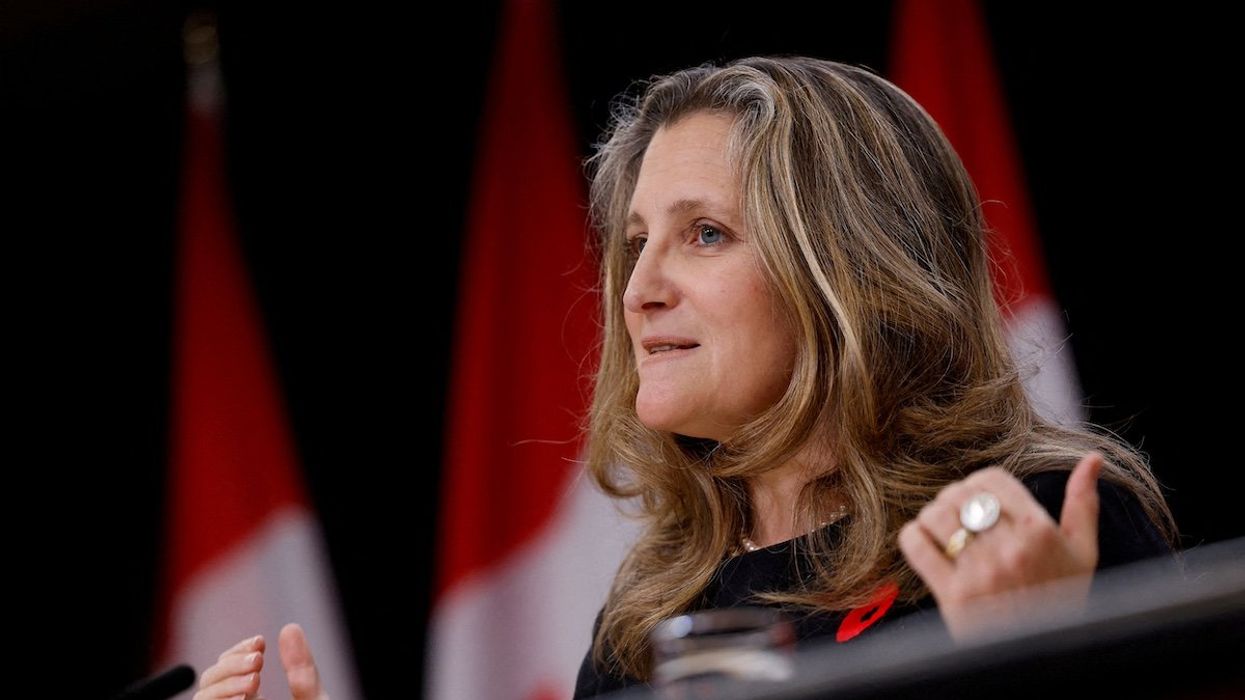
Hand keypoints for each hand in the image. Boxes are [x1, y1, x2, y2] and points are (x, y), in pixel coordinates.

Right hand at [193, 623, 329, 699]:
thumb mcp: (312, 699)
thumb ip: (303, 672)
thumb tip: (290, 627)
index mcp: (250, 697)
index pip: (228, 666)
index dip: (239, 650)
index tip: (261, 641)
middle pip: (211, 679)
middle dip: (230, 665)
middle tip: (259, 661)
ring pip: (203, 697)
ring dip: (223, 685)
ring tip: (255, 681)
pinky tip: (239, 698)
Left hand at [898, 451, 1102, 640]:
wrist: (1039, 656)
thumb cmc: (1061, 601)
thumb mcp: (1083, 553)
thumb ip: (1083, 504)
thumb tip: (1092, 459)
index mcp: (1041, 533)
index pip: (991, 480)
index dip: (979, 484)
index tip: (978, 498)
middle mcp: (1010, 550)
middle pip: (960, 495)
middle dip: (954, 499)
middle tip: (958, 515)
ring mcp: (979, 573)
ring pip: (936, 515)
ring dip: (933, 516)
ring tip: (943, 529)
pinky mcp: (952, 595)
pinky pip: (916, 545)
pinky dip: (914, 536)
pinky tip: (925, 542)